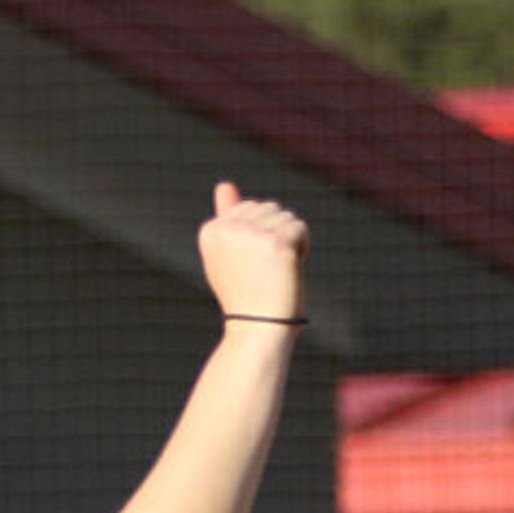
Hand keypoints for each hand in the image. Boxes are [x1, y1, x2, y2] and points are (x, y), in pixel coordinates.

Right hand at [199, 180, 308, 323]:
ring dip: (290, 241)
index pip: (249, 208)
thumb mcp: (230, 254)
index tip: (251, 265)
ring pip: (285, 216)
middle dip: (275, 235)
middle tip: (266, 269)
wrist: (259, 328)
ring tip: (277, 270)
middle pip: (268, 207)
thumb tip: (225, 184)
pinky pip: (299, 227)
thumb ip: (227, 218)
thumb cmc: (248, 295)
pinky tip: (291, 267)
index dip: (259, 236)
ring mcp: (251, 234)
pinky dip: (302, 247)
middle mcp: (227, 228)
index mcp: (211, 230)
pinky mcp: (276, 243)